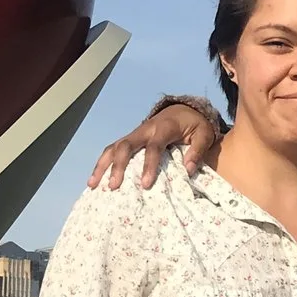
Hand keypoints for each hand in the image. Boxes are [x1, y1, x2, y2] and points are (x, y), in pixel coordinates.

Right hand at [87, 103, 219, 189]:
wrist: (183, 110)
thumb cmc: (194, 125)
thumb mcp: (204, 134)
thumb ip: (197, 151)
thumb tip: (188, 170)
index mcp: (163, 128)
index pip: (153, 147)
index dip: (149, 165)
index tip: (145, 184)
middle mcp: (144, 130)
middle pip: (126, 146)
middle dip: (118, 166)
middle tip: (113, 186)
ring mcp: (134, 134)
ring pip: (113, 147)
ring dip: (102, 165)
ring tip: (92, 185)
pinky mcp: (129, 140)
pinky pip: (112, 150)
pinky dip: (102, 164)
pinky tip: (94, 181)